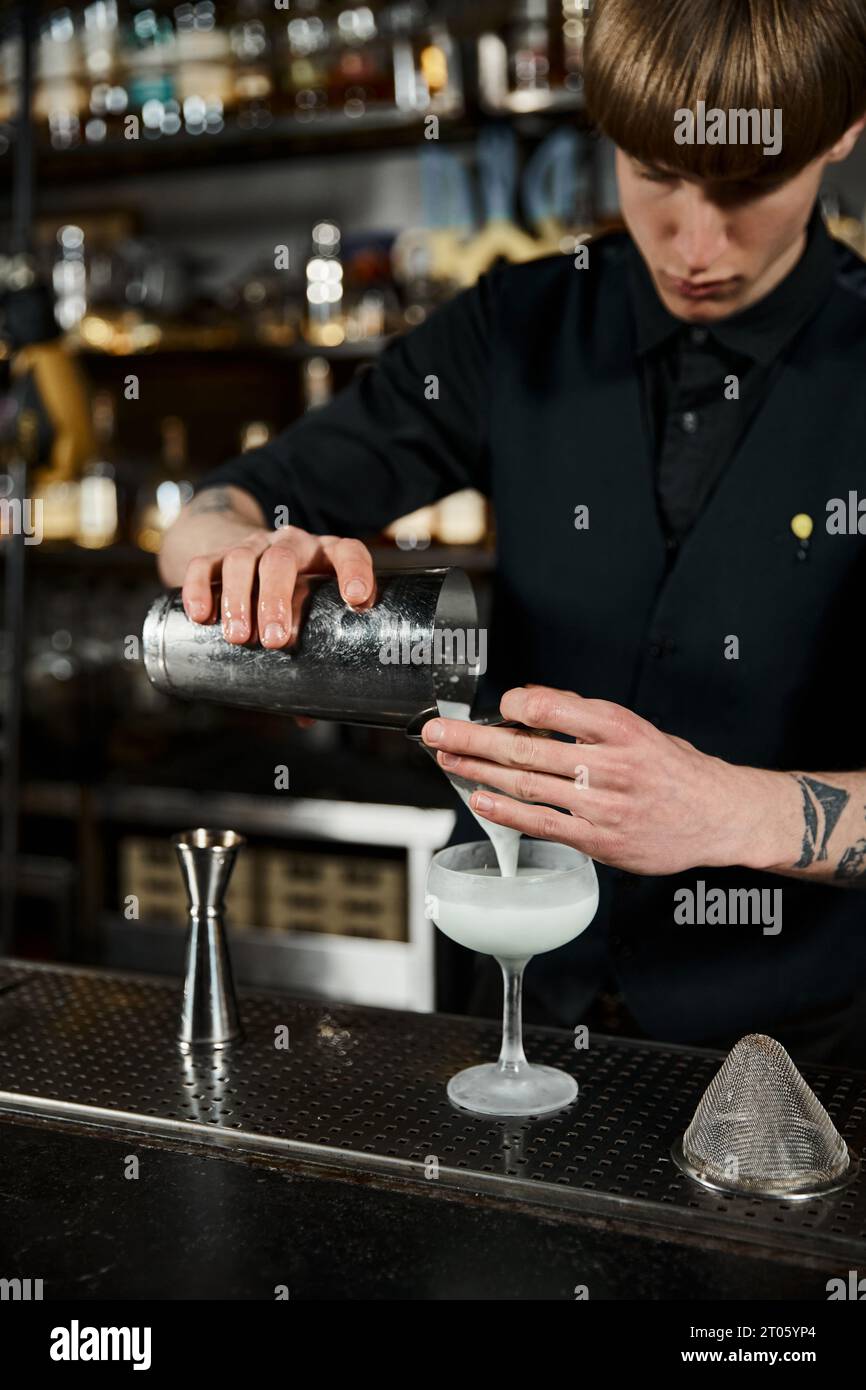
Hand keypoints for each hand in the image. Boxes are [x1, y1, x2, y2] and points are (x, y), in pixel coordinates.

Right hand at [181, 523, 375, 650]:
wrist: (242, 556)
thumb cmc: (290, 597)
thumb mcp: (308, 615)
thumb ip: (310, 659)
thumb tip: (307, 716)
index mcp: (325, 556)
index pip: (347, 552)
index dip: (355, 571)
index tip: (356, 599)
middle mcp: (291, 545)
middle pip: (282, 561)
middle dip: (277, 600)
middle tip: (275, 641)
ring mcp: (253, 545)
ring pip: (243, 560)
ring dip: (239, 599)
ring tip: (238, 638)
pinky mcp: (217, 552)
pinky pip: (205, 564)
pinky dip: (199, 587)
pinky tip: (200, 615)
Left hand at [422, 684, 773, 874]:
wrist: (718, 816)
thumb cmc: (674, 769)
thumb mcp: (637, 727)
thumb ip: (584, 715)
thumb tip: (530, 699)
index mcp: (619, 727)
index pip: (551, 707)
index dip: (513, 705)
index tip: (496, 707)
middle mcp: (609, 764)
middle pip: (525, 748)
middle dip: (472, 739)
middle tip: (436, 733)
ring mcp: (602, 805)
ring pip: (526, 786)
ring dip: (477, 773)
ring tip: (447, 761)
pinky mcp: (598, 839)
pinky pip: (541, 823)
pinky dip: (505, 811)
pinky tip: (480, 800)